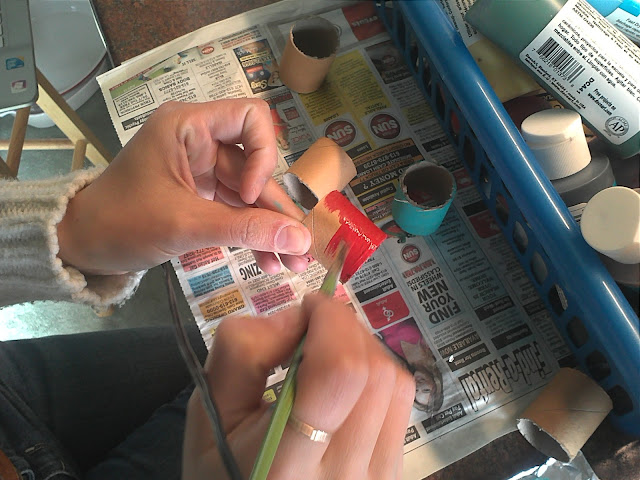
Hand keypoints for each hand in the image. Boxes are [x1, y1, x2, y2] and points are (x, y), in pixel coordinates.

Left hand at [57, 99, 310, 274]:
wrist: (79, 246)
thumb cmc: (122, 223)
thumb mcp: (185, 225)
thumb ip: (245, 229)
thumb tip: (302, 239)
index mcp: (188, 127)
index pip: (251, 117)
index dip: (263, 154)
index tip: (248, 195)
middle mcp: (199, 143)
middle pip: (255, 167)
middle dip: (277, 210)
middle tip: (300, 248)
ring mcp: (200, 171)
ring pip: (249, 194)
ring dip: (269, 228)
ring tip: (291, 263)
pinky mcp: (198, 197)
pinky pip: (235, 211)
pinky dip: (250, 234)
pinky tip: (267, 261)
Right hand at [183, 294, 414, 478]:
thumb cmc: (226, 468)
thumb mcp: (211, 410)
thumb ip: (241, 352)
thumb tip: (297, 317)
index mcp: (286, 463)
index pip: (340, 373)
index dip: (332, 322)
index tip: (308, 307)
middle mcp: (343, 474)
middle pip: (373, 371)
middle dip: (345, 328)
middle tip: (312, 328)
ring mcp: (377, 477)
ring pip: (394, 382)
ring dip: (362, 348)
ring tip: (326, 354)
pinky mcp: (394, 473)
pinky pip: (400, 403)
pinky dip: (375, 373)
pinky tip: (345, 384)